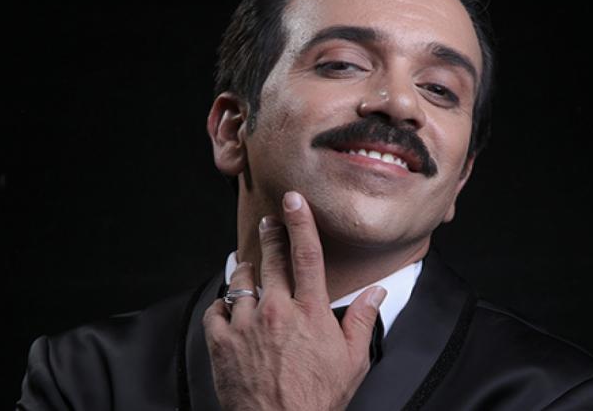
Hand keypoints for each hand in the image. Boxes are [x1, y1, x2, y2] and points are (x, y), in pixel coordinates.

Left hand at [203, 191, 386, 410]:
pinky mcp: (221, 342)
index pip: (307, 255)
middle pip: (272, 259)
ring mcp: (245, 325)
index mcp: (309, 312)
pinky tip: (229, 307)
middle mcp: (276, 311)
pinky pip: (215, 310)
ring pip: (240, 280)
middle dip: (270, 235)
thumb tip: (376, 293)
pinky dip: (222, 305)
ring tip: (250, 267)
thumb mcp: (353, 361)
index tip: (294, 201)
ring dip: (246, 270)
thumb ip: (363, 321)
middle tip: (269, 222)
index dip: (301, 222)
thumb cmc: (318, 398)